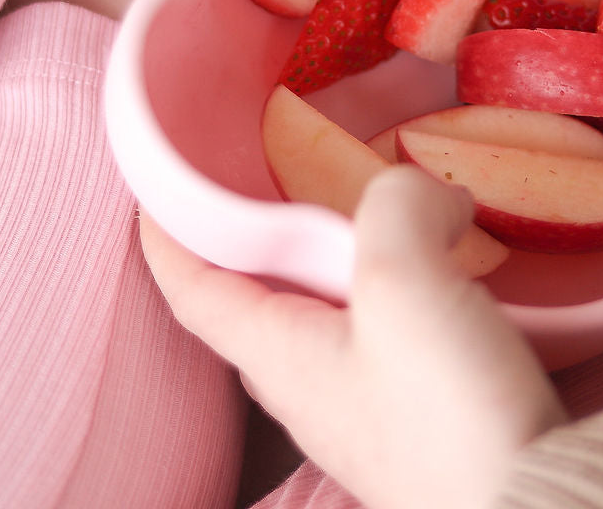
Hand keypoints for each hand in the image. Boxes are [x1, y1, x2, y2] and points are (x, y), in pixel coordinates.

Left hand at [139, 167, 566, 508]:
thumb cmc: (446, 415)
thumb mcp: (405, 284)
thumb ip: (397, 208)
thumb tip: (427, 194)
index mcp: (281, 355)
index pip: (193, 290)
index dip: (167, 238)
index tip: (156, 192)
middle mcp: (311, 386)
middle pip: (256, 301)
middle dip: (255, 243)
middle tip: (277, 186)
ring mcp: (366, 405)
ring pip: (326, 314)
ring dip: (335, 258)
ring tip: (370, 213)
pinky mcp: (419, 410)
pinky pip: (385, 330)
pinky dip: (394, 285)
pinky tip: (440, 269)